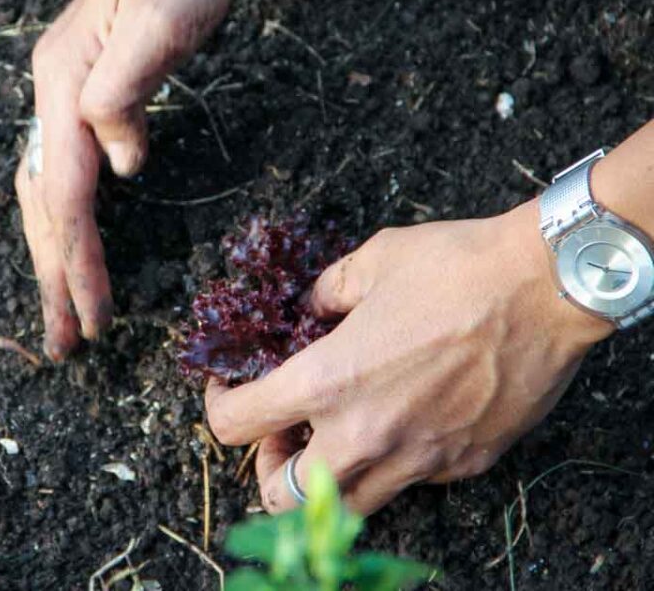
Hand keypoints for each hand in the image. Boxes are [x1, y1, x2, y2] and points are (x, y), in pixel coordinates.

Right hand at [16, 0, 258, 359]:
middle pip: (42, 202)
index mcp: (62, 80)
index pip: (64, 194)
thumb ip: (123, 94)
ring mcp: (68, 87)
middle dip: (53, 276)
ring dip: (56, 253)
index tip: (91, 322)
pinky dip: (73, 216)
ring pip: (50, 188)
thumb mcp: (161, 19)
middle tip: (62, 346)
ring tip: (64, 309)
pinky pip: (72, 166)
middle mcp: (53, 89)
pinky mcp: (95, 86)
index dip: (76, 262)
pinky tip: (81, 238)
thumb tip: (120, 167)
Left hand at [205, 201, 613, 514]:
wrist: (549, 286)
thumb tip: (311, 310)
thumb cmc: (457, 267)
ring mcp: (418, 459)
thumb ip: (324, 293)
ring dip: (326, 479)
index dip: (219, 405)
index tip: (229, 387)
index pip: (237, 425)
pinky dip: (391, 461)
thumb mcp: (370, 262)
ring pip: (349, 506)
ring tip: (336, 435)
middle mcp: (367, 435)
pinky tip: (404, 419)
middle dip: (269, 466)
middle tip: (283, 431)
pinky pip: (410, 481)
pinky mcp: (464, 465)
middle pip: (282, 496)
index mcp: (329, 383)